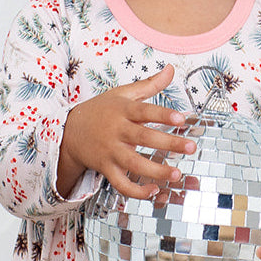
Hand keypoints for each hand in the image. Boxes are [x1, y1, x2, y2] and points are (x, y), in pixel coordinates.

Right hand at [57, 65, 195, 198]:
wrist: (69, 131)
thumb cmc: (100, 111)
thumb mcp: (122, 93)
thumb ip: (149, 84)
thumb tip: (171, 69)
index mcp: (123, 110)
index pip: (144, 111)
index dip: (162, 114)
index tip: (181, 118)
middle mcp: (116, 131)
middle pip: (143, 137)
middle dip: (168, 143)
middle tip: (190, 147)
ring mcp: (110, 151)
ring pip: (133, 163)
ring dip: (156, 171)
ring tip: (176, 174)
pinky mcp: (106, 168)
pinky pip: (120, 183)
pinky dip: (136, 191)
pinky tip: (153, 190)